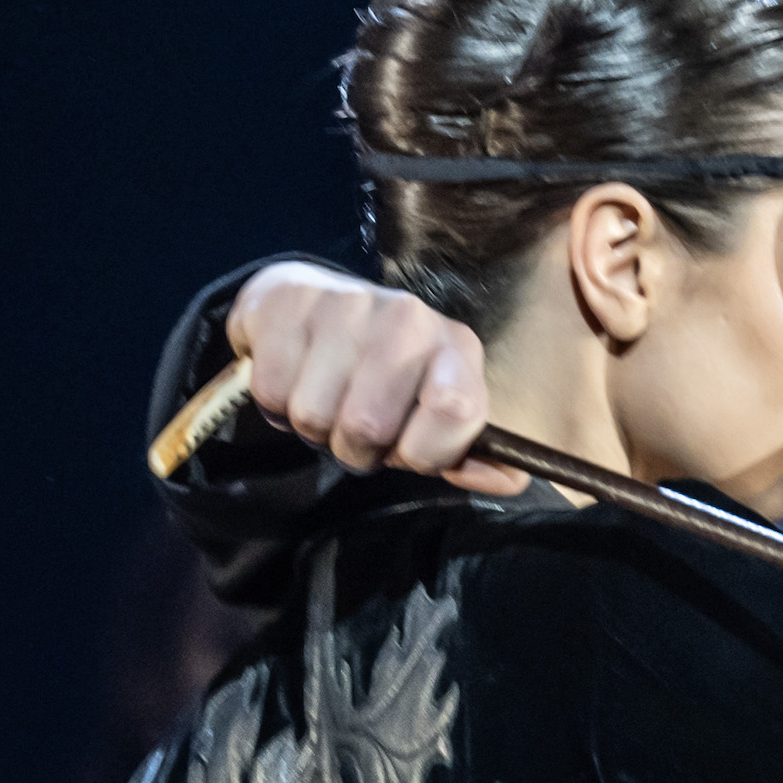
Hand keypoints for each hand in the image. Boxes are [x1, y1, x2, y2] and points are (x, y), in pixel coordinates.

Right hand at [226, 263, 523, 494]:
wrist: (315, 304)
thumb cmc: (387, 380)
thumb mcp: (438, 415)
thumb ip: (474, 455)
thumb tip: (510, 480)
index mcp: (456, 348)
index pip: (454, 412)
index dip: (422, 452)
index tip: (408, 450)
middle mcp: (409, 317)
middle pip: (368, 426)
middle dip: (356, 449)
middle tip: (356, 429)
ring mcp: (347, 304)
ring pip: (314, 415)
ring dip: (313, 427)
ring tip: (326, 400)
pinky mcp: (290, 302)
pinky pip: (273, 392)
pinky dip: (277, 403)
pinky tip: (295, 379)